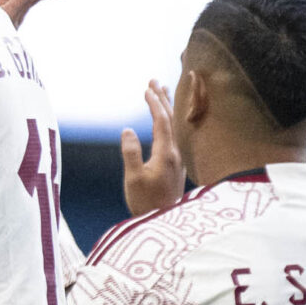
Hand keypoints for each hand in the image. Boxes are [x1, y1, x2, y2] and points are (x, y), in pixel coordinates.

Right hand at [119, 81, 184, 215]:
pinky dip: (168, 122)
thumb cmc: (146, 203)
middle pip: (171, 120)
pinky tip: (164, 123)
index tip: (146, 88)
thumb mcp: (133, 179)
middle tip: (154, 81)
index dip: (154, 103)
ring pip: (174, 128)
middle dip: (162, 99)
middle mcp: (175, 153)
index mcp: (165, 153)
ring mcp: (178, 160)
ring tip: (162, 94)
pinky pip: (174, 136)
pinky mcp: (176, 167)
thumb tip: (128, 129)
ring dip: (167, 109)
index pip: (161, 121)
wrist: (164, 224)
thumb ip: (130, 152)